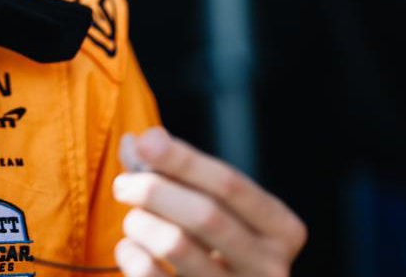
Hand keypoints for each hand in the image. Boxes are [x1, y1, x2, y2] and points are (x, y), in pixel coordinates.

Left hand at [112, 127, 305, 276]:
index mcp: (283, 230)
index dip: (184, 159)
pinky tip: (130, 249)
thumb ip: (174, 173)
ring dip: (141, 223)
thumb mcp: (211, 207)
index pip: (230, 184)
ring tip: (132, 220)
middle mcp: (271, 267)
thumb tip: (139, 141)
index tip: (146, 141)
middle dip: (155, 190)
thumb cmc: (214, 247)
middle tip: (123, 185)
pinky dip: (131, 255)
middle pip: (206, 215)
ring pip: (177, 246)